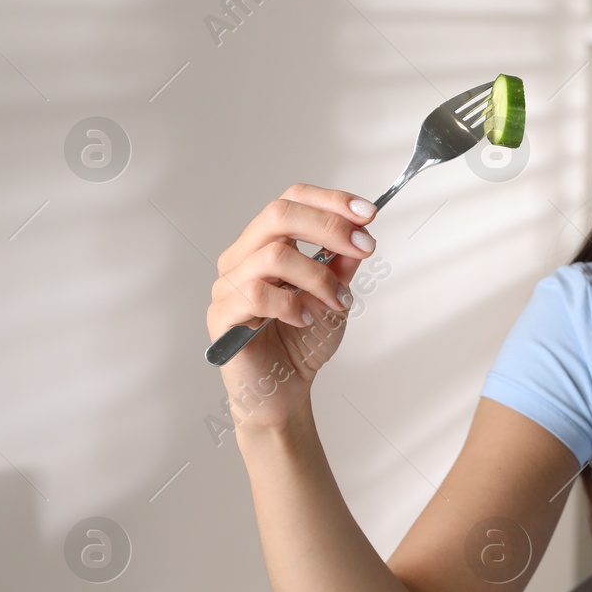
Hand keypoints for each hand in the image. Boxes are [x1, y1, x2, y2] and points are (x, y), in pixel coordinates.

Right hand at [206, 183, 378, 429]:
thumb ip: (343, 263)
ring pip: (274, 255)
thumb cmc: (302, 343)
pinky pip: (256, 293)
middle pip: (279, 214)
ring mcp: (228, 284)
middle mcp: (242, 257)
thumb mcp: (335, 295)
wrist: (285, 391)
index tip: (369, 213)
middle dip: (330, 227)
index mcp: (266, 244)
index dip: (331, 201)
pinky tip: (306, 320)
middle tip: (364, 248)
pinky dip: (292, 304)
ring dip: (318, 277)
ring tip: (337, 302)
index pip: (291, 200)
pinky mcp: (222, 314)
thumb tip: (360, 228)